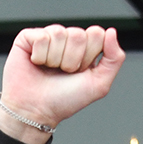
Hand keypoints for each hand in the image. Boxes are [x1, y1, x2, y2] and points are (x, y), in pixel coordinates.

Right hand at [0, 24, 126, 142]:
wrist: (35, 111)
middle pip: (79, 34)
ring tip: (49, 70)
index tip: (80, 72)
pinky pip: (42, 37)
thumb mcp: (99, 84)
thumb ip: (114, 58)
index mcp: (85, 48)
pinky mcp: (28, 38)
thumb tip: (111, 32)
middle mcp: (67, 40)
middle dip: (73, 60)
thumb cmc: (64, 100)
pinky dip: (40, 56)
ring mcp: (48, 37)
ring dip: (56, 60)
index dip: (89, 56)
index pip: (97, 34)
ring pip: (60, 34)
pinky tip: (37, 64)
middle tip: (63, 73)